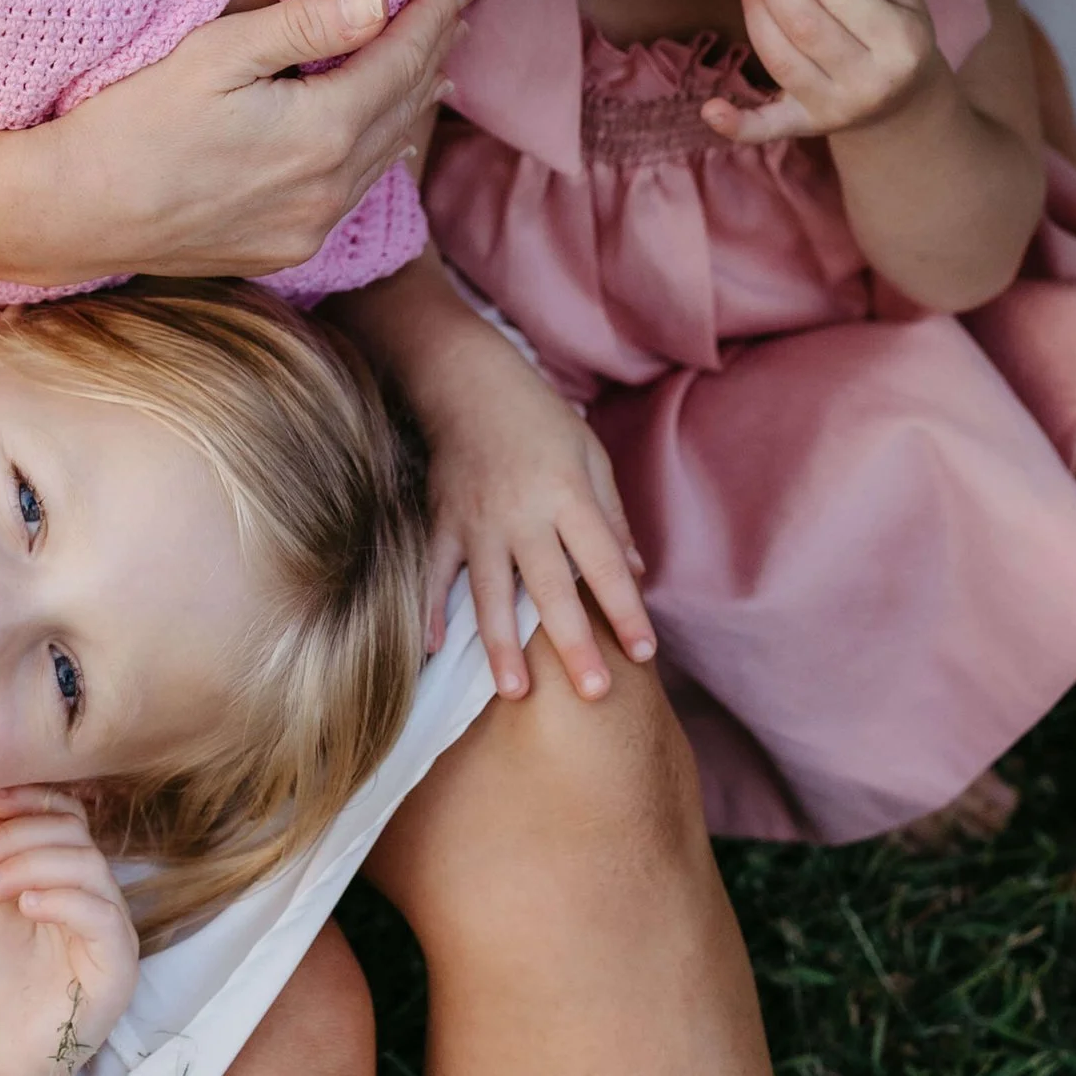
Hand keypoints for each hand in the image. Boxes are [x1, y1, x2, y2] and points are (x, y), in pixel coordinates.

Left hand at [0, 787, 139, 1075]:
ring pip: (87, 866)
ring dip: (29, 863)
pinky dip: (60, 898)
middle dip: (17, 836)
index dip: (32, 800)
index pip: (69, 817)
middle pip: (75, 835)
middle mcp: (98, 898)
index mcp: (69, 880)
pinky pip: (102, 914)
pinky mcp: (120, 966)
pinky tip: (25, 905)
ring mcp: (113, 932)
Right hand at [35, 0, 468, 282]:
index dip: (431, 18)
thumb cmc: (134, 122)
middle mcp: (331, 188)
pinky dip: (377, 151)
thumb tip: (377, 0)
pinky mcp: (286, 248)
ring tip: (433, 66)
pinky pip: (353, 191)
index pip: (400, 61)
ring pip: (385, 156)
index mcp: (323, 132)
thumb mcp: (214, 55)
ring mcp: (311, 226)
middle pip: (404, 109)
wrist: (77, 214)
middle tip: (455, 11)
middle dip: (431, 54)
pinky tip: (380, 138)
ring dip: (411, 104)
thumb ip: (301, 27)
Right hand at [415, 310, 653, 701]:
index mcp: (568, 494)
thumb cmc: (539, 418)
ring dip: (501, 643)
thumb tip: (635, 573)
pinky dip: (431, 610)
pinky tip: (433, 650)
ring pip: (491, 591)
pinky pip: (435, 572)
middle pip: (551, 587)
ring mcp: (477, 520)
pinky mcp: (443, 521)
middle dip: (573, 642)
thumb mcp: (589, 456)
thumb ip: (611, 517)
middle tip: (593, 693)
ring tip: (515, 692)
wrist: (467, 381)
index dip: (626, 608)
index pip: (604, 561)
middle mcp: (523, 513)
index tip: (645, 652)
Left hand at [710, 0, 944, 146]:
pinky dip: (738, 124)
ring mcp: (835, 108)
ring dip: (754, 10)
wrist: (903, 102)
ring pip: (779, 58)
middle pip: (804, 25)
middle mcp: (868, 81)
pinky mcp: (807, 126)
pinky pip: (768, 129)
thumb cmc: (896, 33)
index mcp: (900, 43)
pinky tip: (709, 110)